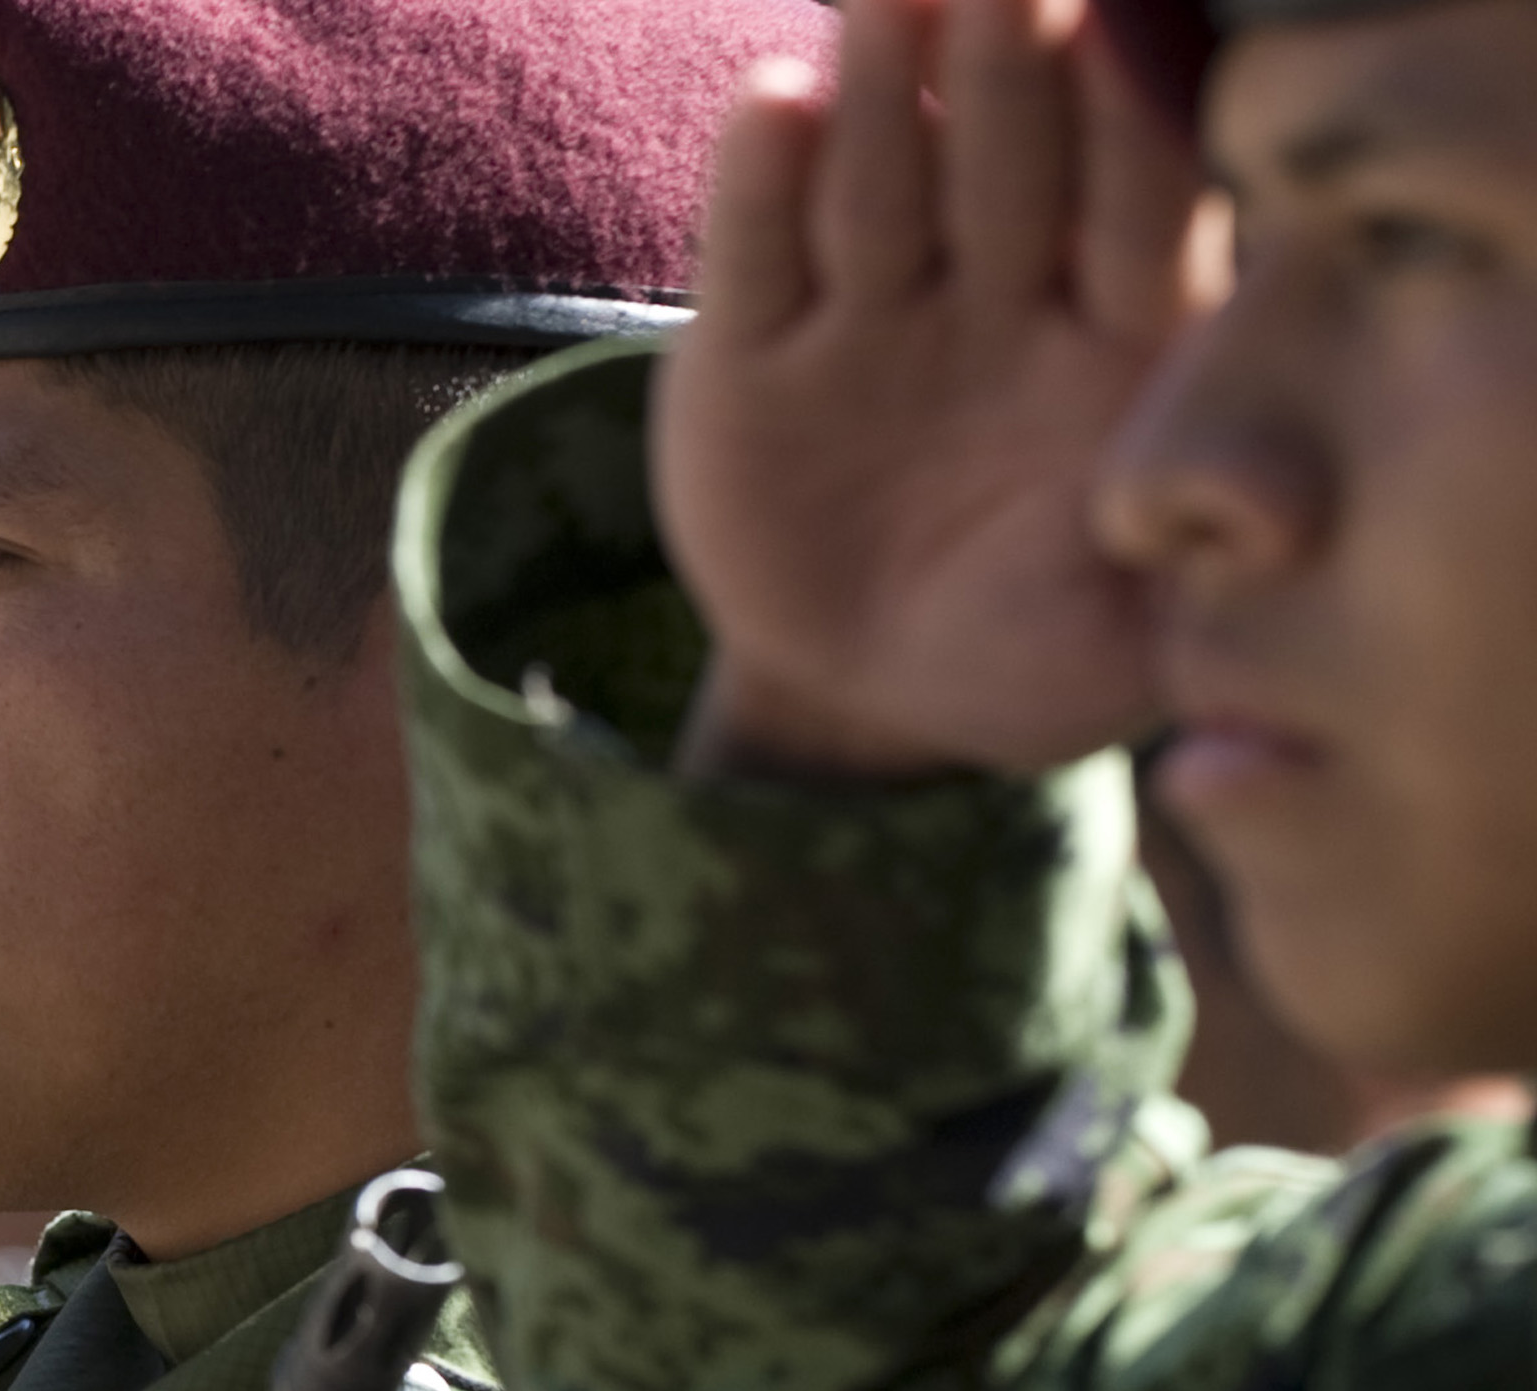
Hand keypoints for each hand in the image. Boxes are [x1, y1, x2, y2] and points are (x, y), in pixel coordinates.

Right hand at [655, 0, 1211, 776]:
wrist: (863, 696)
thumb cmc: (1024, 659)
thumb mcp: (1120, 654)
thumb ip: (1191, 590)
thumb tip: (1272, 533)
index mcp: (1115, 343)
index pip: (1134, 212)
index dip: (1133, 129)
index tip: (1133, 42)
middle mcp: (996, 301)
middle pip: (1008, 160)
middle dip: (1012, 66)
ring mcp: (869, 316)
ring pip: (881, 179)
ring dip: (886, 82)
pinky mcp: (748, 354)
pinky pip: (755, 258)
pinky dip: (758, 185)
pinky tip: (774, 104)